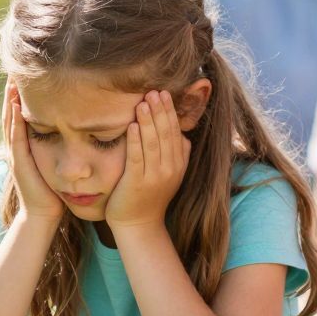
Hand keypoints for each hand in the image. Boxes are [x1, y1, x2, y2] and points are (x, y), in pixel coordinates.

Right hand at [2, 84, 63, 225]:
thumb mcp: (54, 162)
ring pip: (10, 121)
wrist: (43, 214)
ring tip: (12, 80)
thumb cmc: (52, 190)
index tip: (24, 75)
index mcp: (24, 145)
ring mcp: (15, 154)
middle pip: (11, 112)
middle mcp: (16, 146)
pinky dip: (15, 120)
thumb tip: (73, 128)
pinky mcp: (19, 162)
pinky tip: (17, 105)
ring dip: (11, 100)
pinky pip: (16, 136)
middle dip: (12, 91)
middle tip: (14, 68)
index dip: (20, 95)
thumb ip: (58, 145)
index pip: (20, 114)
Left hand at [105, 91, 188, 232]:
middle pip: (166, 133)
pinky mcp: (138, 182)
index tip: (164, 92)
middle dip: (160, 111)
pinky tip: (133, 125)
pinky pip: (138, 157)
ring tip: (143, 102)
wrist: (139, 224)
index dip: (170, 112)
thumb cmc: (150, 196)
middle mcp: (170, 169)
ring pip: (153, 142)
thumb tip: (183, 134)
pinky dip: (136, 140)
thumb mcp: (170, 174)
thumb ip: (178, 154)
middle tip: (154, 91)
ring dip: (149, 120)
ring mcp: (155, 176)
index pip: (176, 132)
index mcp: (178, 164)